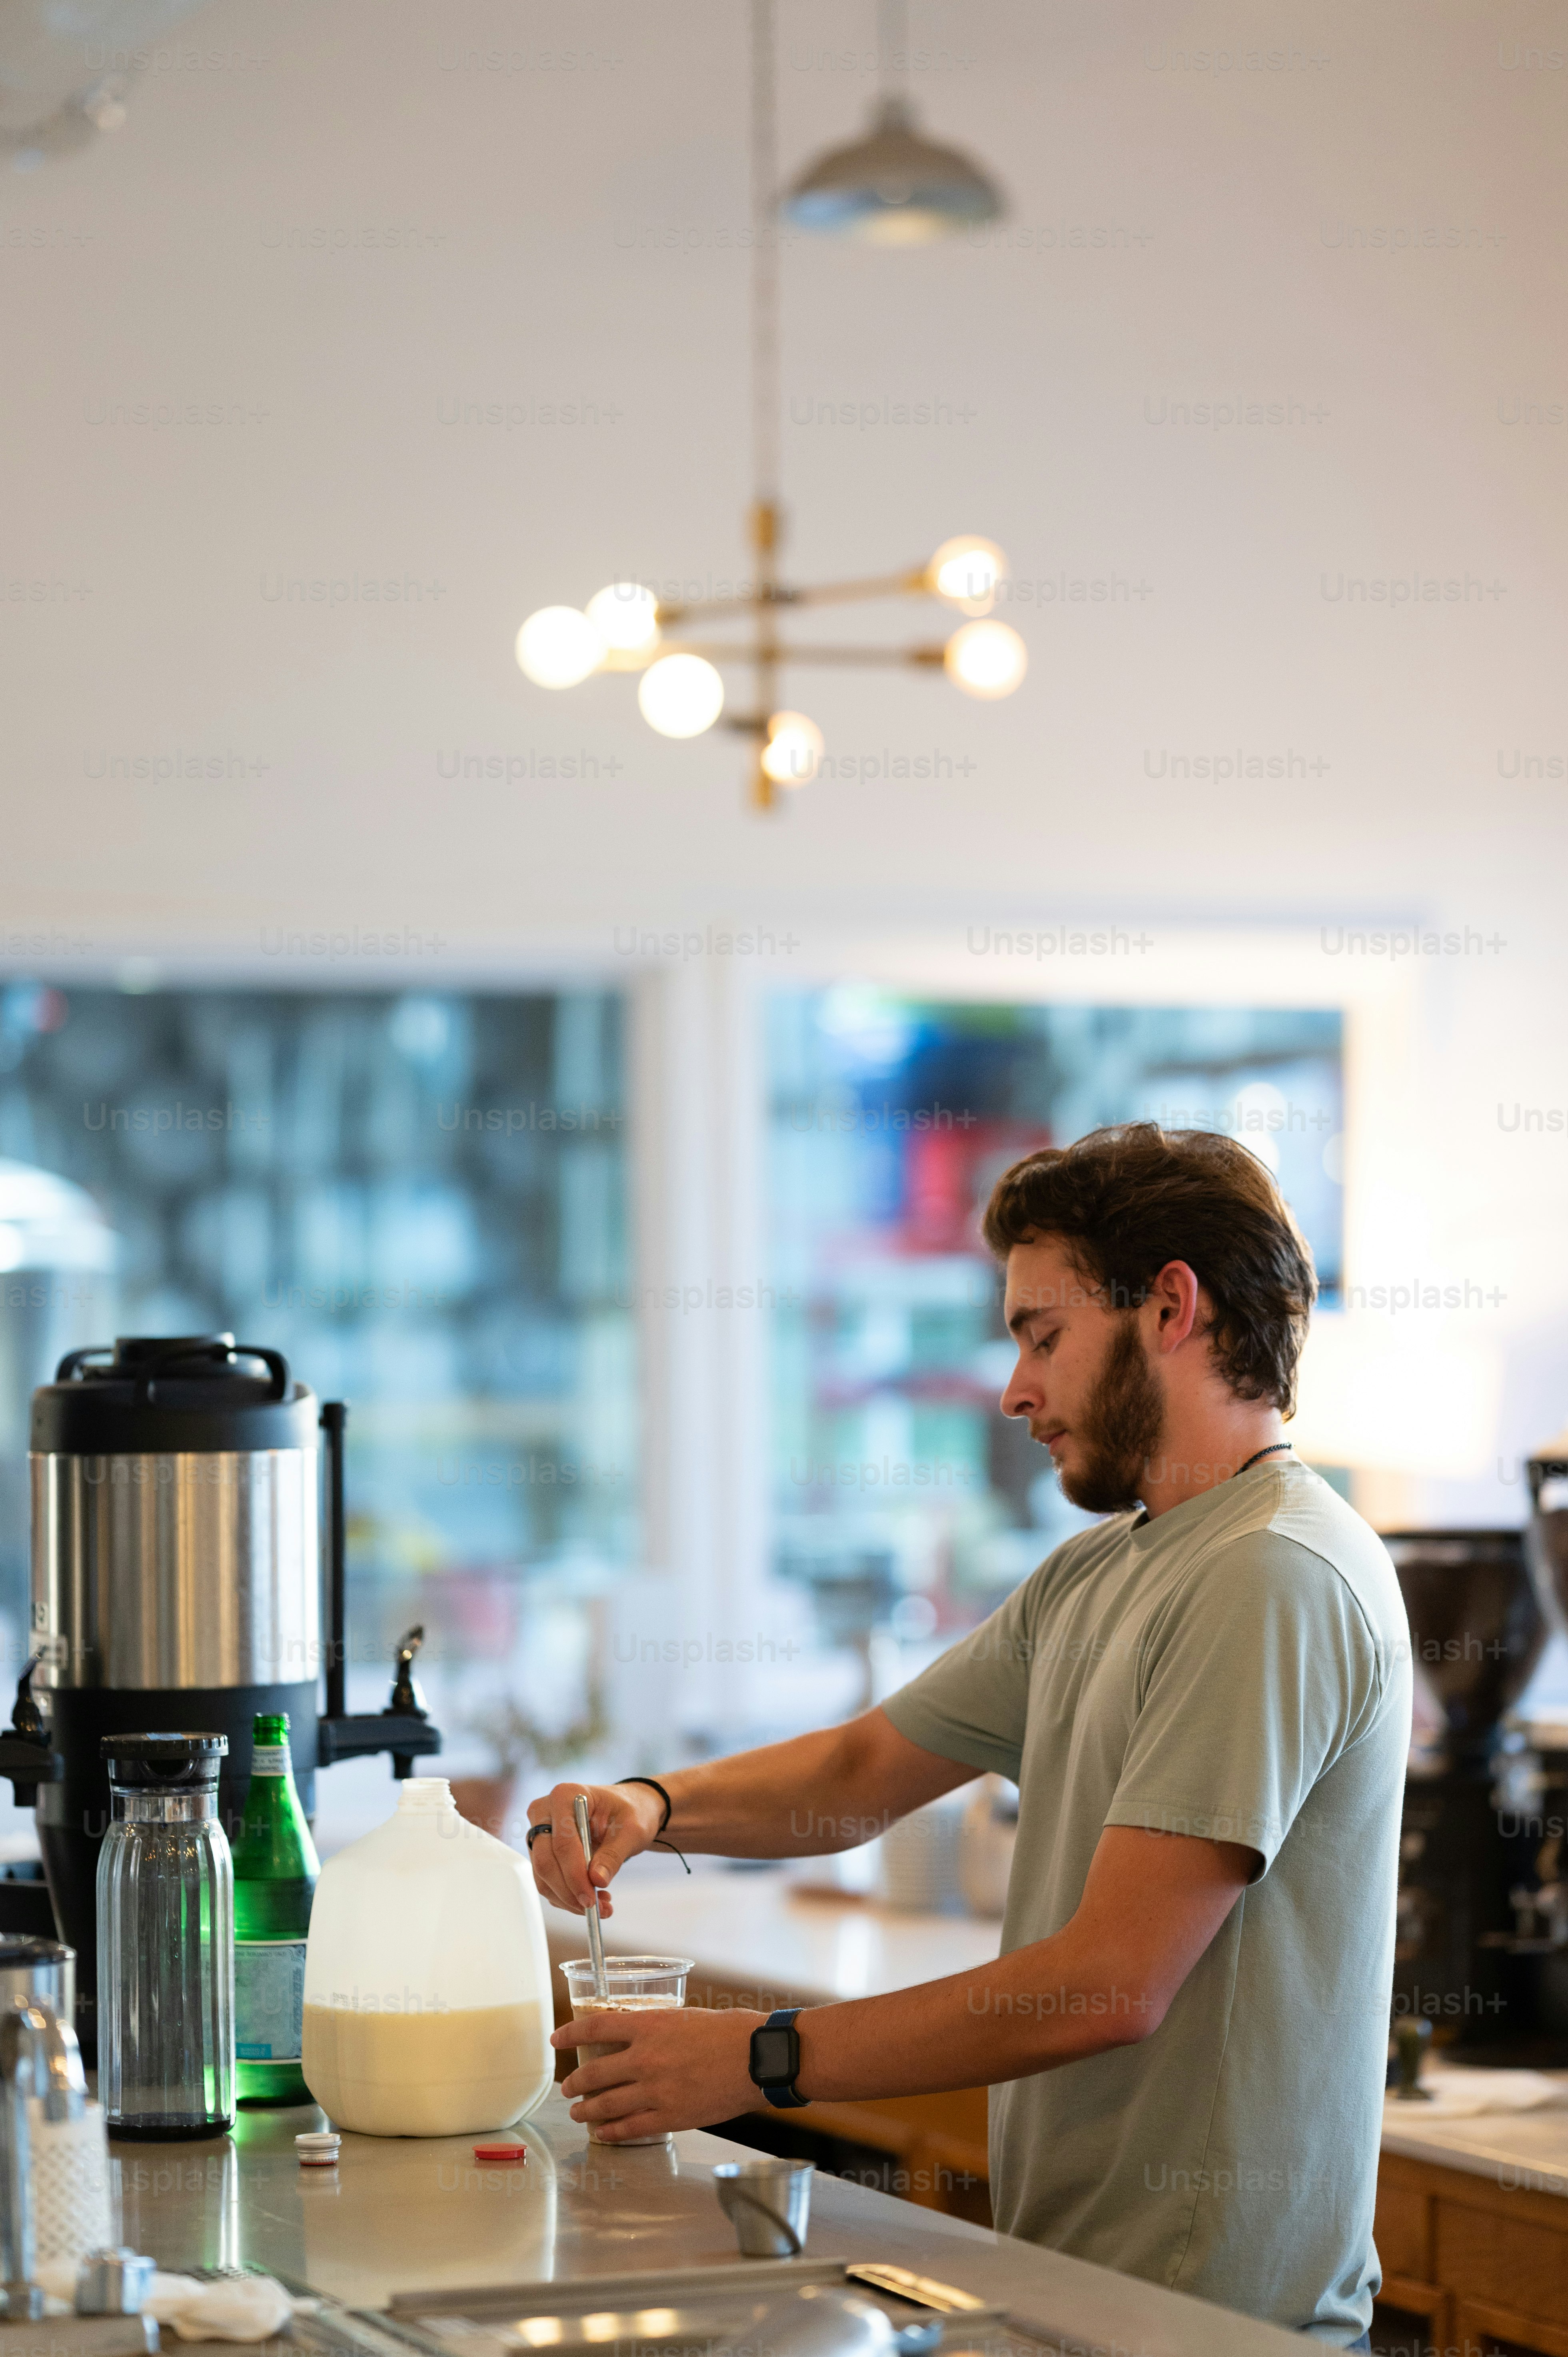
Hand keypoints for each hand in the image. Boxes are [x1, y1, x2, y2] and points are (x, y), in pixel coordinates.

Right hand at [525, 1779, 661, 1917]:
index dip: (575, 1875)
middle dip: (569, 1892)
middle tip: (595, 1908)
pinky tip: (592, 1898)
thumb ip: (613, 1854)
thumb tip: (597, 1880)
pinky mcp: (542, 1851)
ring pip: (543, 1876)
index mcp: (565, 1795)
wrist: (628, 1811)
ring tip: (601, 1906)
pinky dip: (566, 1897)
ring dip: (568, 1899)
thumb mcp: (632, 1830)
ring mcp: (540, 1832)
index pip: (562, 1843)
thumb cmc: (631, 1812)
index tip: (591, 1899)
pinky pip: (547, 1881)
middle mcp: (545, 1812)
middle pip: (545, 1862)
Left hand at [554, 2003, 766, 2139]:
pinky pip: (631, 2127)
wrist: (757, 2058)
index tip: (557, 2038)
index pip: (596, 2026)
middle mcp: (645, 2058)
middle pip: (594, 2072)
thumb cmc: (729, 2031)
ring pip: (607, 2103)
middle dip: (576, 2082)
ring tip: (578, 2112)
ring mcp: (656, 2090)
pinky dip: (611, 2131)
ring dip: (587, 2109)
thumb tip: (641, 2039)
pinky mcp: (671, 2116)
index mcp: (649, 2025)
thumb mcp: (686, 2016)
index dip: (571, 2033)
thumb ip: (659, 2029)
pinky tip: (602, 2132)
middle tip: (568, 2087)